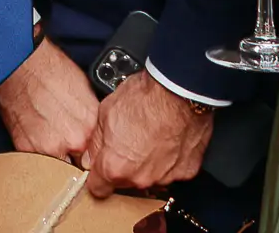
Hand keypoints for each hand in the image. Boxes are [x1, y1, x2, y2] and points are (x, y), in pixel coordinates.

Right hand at [0, 39, 100, 162]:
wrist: (22, 64)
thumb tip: (94, 133)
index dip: (90, 151)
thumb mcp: (86, 92)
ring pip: (59, 166)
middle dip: (74, 155)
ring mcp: (49, 148)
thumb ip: (91, 119)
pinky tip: (37, 133)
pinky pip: (38, 160)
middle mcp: (73, 141)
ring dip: (56, 156)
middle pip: (79, 163)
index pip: (98, 155)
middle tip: (66, 139)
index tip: (85, 149)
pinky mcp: (27, 149)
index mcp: (91, 127)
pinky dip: (38, 151)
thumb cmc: (51, 70)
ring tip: (50, 135)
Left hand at [81, 73, 211, 197]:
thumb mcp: (105, 112)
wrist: (179, 90)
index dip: (97, 176)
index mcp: (115, 166)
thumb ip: (95, 142)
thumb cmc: (145, 97)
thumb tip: (91, 155)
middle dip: (124, 166)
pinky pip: (172, 171)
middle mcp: (140, 178)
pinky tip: (167, 139)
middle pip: (125, 182)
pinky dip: (169, 160)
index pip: (98, 188)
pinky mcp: (186, 171)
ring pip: (150, 177)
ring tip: (150, 137)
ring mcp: (165, 177)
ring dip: (148, 163)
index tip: (100, 167)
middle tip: (128, 142)